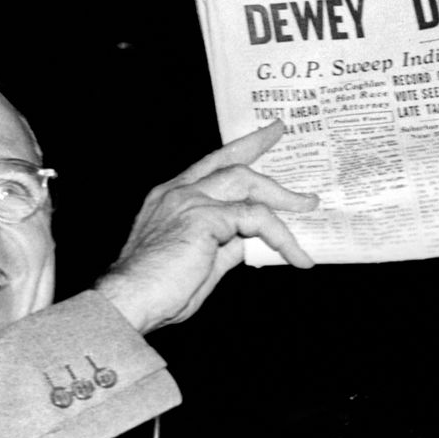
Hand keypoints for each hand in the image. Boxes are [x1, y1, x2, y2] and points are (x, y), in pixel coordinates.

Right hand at [95, 121, 317, 333]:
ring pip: (247, 182)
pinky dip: (281, 236)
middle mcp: (178, 192)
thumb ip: (225, 245)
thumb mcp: (201, 262)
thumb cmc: (158, 290)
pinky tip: (296, 256)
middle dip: (259, 147)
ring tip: (308, 207)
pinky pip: (255, 219)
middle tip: (282, 136)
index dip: (237, 150)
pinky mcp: (205, 218)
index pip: (210, 165)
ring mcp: (190, 201)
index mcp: (171, 198)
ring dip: (282, 196)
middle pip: (230, 163)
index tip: (261, 138)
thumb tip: (250, 241)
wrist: (130, 301)